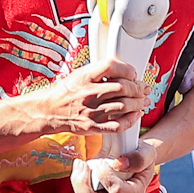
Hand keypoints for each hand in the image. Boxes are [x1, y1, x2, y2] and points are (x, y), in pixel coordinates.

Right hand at [28, 57, 144, 135]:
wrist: (50, 111)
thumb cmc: (68, 91)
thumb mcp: (80, 74)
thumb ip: (100, 71)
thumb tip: (126, 70)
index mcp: (85, 77)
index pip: (112, 66)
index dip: (127, 69)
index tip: (133, 73)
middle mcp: (88, 93)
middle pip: (123, 88)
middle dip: (138, 88)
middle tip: (143, 88)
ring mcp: (91, 111)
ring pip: (124, 106)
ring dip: (138, 103)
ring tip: (143, 101)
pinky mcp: (92, 126)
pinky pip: (118, 125)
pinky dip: (131, 120)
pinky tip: (136, 115)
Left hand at [71, 143, 159, 192]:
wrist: (136, 159)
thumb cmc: (142, 156)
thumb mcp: (147, 153)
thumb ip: (139, 158)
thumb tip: (119, 164)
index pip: (116, 190)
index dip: (105, 176)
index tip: (102, 160)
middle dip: (84, 183)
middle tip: (83, 164)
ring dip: (79, 182)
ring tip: (80, 164)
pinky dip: (77, 181)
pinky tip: (80, 167)